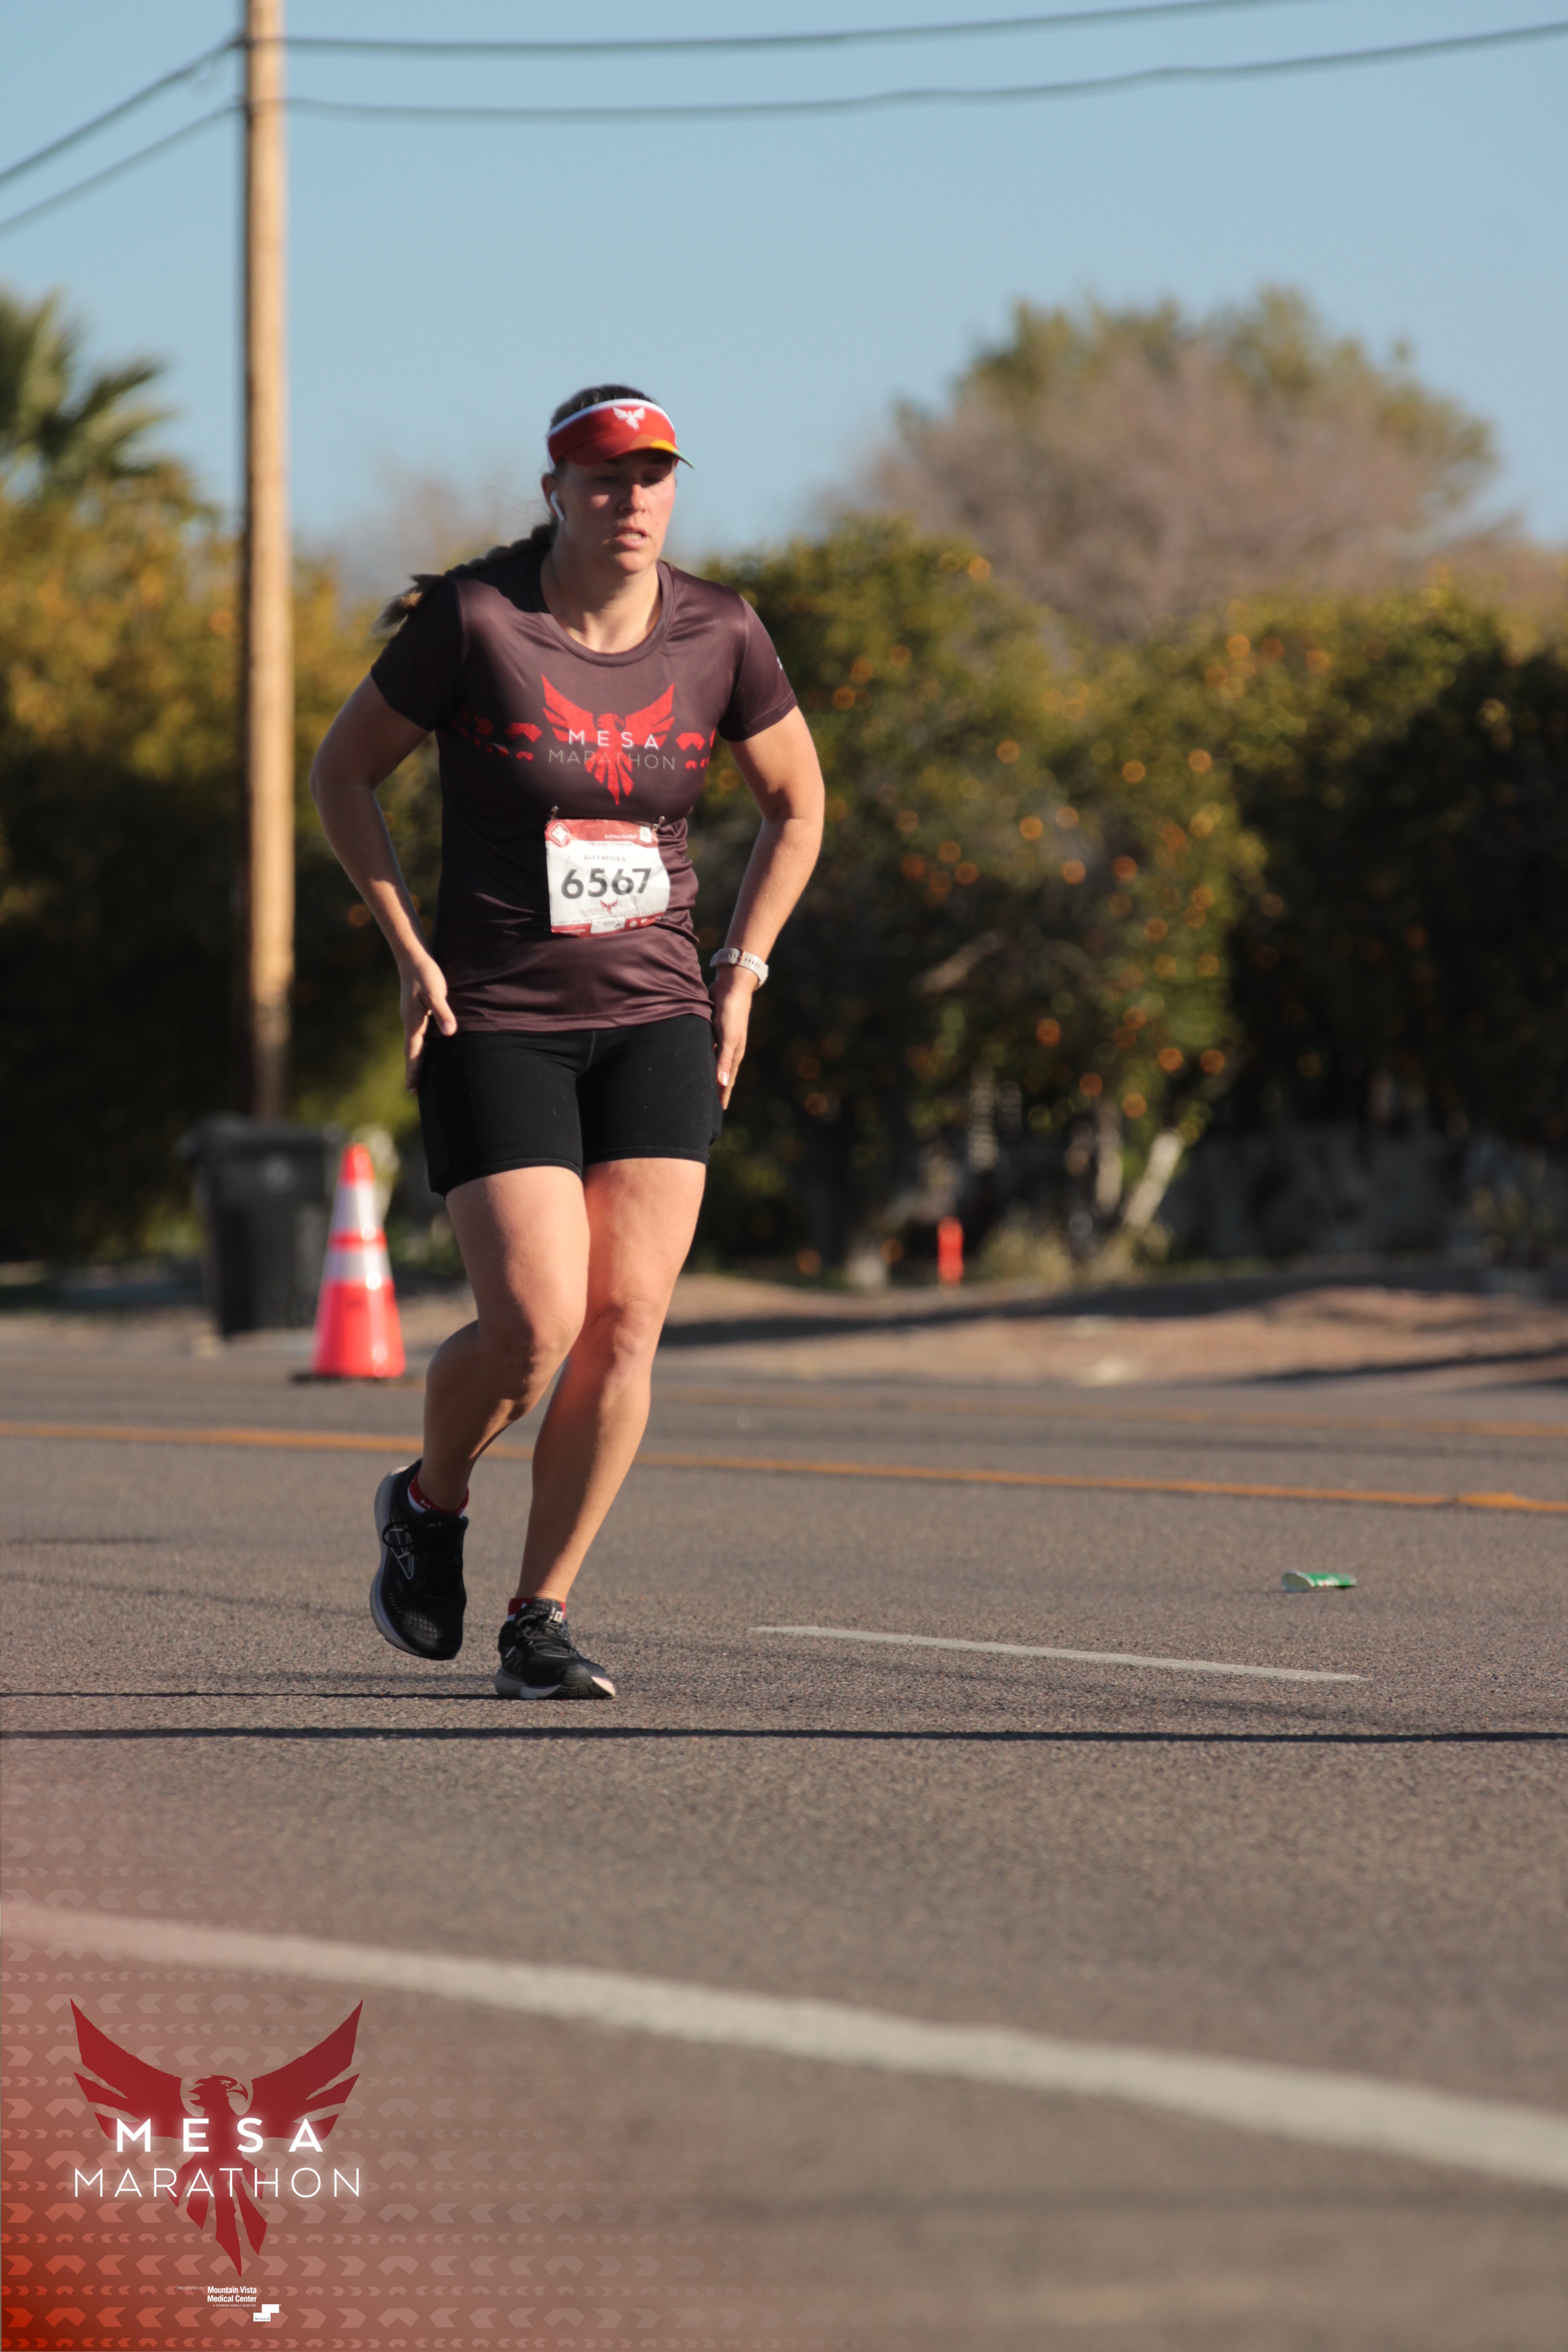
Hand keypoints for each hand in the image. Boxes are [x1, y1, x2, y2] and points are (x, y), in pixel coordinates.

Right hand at [399, 950, 456, 1090]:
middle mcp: (410, 1022)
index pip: (413, 1051)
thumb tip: (449, 1033)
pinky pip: (417, 1034)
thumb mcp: (436, 992)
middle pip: (410, 1051)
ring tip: (419, 1074)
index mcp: (413, 1021)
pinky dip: (419, 1046)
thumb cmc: (425, 974)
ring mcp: (411, 1016)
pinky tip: (425, 1048)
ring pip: (413, 1043)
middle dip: (413, 1070)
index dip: (414, 1070)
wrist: (412, 957)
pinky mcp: (416, 1010)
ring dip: (416, 1059)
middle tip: (413, 1089)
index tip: (411, 1088)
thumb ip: (443, 1012)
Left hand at [710, 962, 757, 1107]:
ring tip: (697, 1087)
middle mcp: (727, 1050)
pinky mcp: (712, 1031)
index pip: (727, 1081)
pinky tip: (693, 1062)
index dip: (722, 1095)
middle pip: (719, 1074)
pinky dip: (701, 1058)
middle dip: (714, 1089)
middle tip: (705, 1105)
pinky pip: (705, 1050)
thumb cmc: (731, 1013)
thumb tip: (721, 1084)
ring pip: (711, 1062)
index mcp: (734, 1055)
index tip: (718, 1112)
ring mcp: (720, 1040)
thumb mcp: (728, 1037)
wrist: (731, 988)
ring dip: (706, 1074)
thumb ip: (724, 1060)